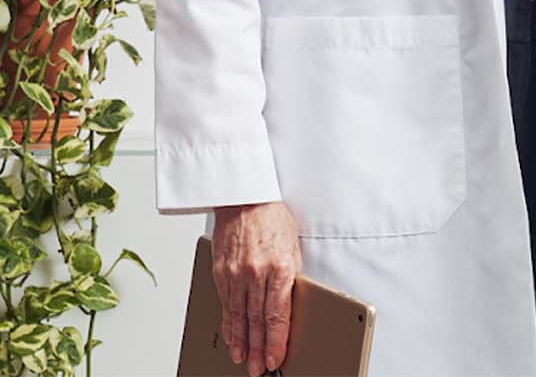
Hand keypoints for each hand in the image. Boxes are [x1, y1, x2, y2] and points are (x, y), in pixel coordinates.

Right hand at [212, 201, 301, 375]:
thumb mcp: (293, 245)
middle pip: (256, 320)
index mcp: (279, 266)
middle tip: (258, 368)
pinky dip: (229, 322)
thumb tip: (290, 304)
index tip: (276, 357)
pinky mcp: (221, 272)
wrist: (245, 197)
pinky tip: (231, 335)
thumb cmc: (272, 218)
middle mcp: (256, 273)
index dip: (276, 341)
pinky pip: (226, 304)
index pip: (277, 314)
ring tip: (242, 358)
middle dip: (258, 348)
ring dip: (241, 341)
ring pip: (238, 316)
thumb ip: (290, 276)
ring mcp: (235, 273)